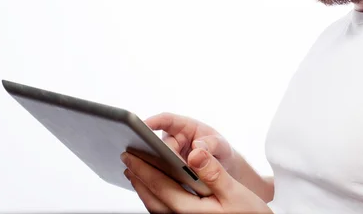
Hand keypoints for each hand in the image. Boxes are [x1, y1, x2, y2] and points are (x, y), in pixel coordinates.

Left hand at [121, 148, 272, 213]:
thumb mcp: (235, 192)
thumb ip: (213, 173)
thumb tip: (195, 154)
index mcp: (191, 210)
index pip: (160, 186)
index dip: (143, 169)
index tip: (131, 155)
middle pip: (152, 197)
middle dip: (138, 177)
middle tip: (127, 158)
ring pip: (156, 206)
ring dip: (144, 188)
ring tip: (136, 172)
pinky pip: (165, 210)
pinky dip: (156, 197)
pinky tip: (157, 189)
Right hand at [145, 112, 239, 177]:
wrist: (224, 170)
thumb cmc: (221, 152)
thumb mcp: (222, 146)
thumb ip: (212, 144)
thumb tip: (197, 148)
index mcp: (186, 127)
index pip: (167, 120)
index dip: (154, 122)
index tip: (143, 126)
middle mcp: (174, 139)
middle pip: (160, 145)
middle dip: (162, 154)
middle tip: (173, 166)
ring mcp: (169, 156)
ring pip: (158, 161)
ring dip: (161, 169)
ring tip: (172, 179)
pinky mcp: (168, 171)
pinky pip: (161, 174)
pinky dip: (162, 180)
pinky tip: (167, 188)